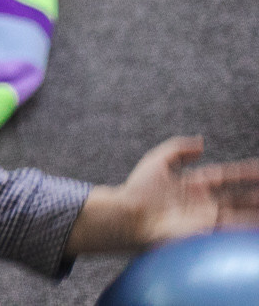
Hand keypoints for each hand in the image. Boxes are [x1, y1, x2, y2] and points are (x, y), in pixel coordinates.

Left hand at [117, 138, 258, 245]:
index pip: (227, 176)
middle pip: (239, 197)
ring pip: (240, 214)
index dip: (246, 173)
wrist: (128, 216)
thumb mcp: (157, 161)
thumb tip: (203, 143)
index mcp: (194, 184)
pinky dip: (245, 228)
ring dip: (255, 213)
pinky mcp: (204, 231)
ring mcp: (205, 217)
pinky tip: (256, 227)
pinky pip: (230, 229)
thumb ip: (178, 149)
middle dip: (256, 196)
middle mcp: (204, 201)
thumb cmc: (138, 190)